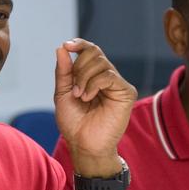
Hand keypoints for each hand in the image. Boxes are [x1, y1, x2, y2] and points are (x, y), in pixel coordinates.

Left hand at [54, 40, 135, 169]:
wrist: (83, 145)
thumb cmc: (74, 123)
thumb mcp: (63, 93)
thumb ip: (64, 71)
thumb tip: (62, 48)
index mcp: (92, 76)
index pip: (90, 50)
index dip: (80, 44)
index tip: (67, 45)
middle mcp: (107, 77)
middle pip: (95, 52)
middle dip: (78, 67)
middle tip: (74, 89)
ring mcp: (117, 84)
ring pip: (101, 63)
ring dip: (83, 78)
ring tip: (80, 96)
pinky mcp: (126, 93)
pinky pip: (109, 76)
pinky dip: (93, 84)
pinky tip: (88, 97)